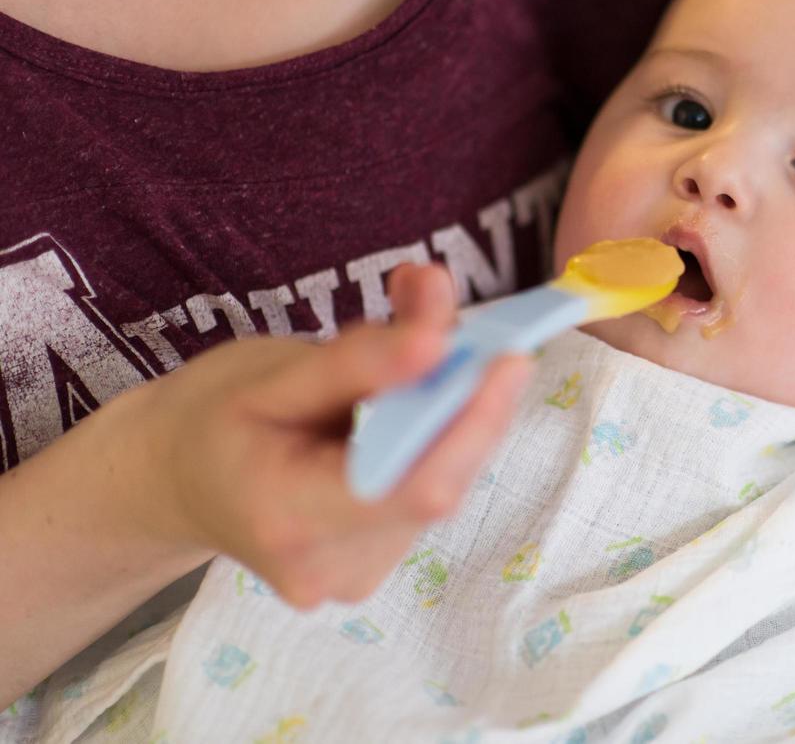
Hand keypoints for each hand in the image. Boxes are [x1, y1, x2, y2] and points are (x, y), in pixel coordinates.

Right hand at [120, 264, 530, 607]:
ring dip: (456, 420)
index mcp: (288, 518)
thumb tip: (441, 334)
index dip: (473, 423)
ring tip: (426, 363)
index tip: (510, 357)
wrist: (167, 480)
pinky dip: (436, 442)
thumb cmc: (212, 418)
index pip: (413, 485)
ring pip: (440, 486)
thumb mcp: (270, 373)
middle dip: (472, 406)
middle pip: (437, 485)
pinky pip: (427, 493)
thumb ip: (359, 358)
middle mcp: (328, 567)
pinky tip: (411, 410)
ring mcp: (354, 577)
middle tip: (485, 335)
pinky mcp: (373, 565)